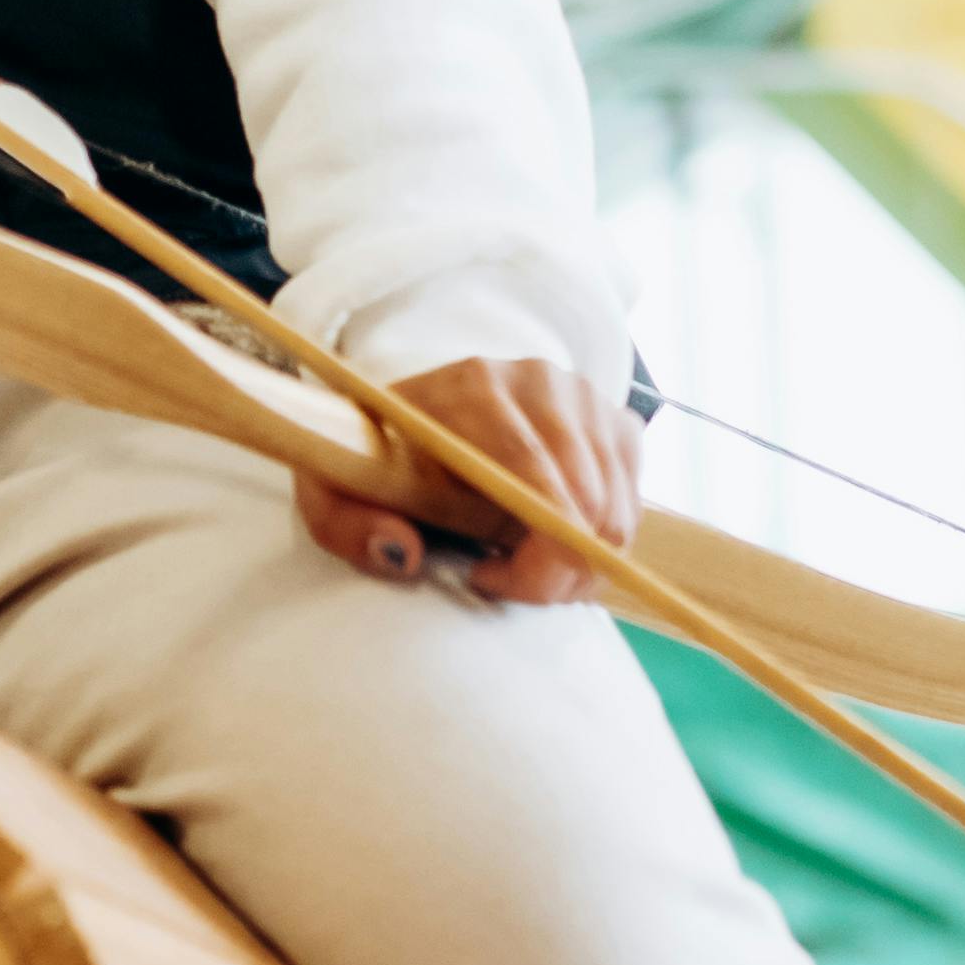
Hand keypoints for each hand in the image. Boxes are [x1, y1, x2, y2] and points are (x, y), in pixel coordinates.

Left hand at [301, 352, 640, 611]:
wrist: (413, 415)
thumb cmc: (377, 460)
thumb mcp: (333, 492)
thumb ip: (346, 526)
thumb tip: (402, 553)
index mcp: (474, 386)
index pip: (533, 476)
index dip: (529, 553)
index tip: (486, 578)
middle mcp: (540, 380)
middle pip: (586, 504)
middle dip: (554, 572)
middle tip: (505, 584)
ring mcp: (586, 397)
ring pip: (615, 515)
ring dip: (576, 563)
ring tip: (519, 563)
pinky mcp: (614, 422)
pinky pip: (631, 507)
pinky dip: (599, 544)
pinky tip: (548, 537)